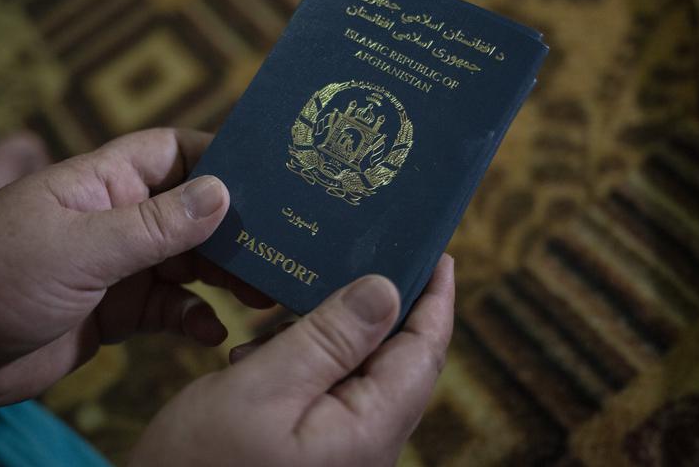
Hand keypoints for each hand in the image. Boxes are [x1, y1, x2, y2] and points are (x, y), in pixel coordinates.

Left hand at [0, 128, 271, 415]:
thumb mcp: (77, 248)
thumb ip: (153, 226)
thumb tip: (224, 193)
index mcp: (103, 182)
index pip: (175, 152)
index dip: (222, 157)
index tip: (275, 175)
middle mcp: (117, 218)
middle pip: (193, 211)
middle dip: (237, 227)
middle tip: (286, 245)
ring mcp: (118, 266)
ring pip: (188, 262)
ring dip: (225, 275)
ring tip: (265, 290)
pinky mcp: (116, 312)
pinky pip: (169, 308)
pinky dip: (194, 318)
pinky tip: (214, 332)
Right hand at [130, 255, 454, 466]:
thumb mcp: (261, 390)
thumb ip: (326, 340)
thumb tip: (385, 291)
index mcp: (368, 429)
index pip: (424, 351)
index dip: (435, 299)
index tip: (437, 253)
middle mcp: (367, 445)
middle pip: (398, 361)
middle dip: (389, 306)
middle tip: (373, 252)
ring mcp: (342, 453)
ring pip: (361, 375)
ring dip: (338, 332)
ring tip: (305, 296)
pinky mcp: (315, 455)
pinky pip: (331, 394)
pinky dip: (309, 361)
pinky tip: (267, 350)